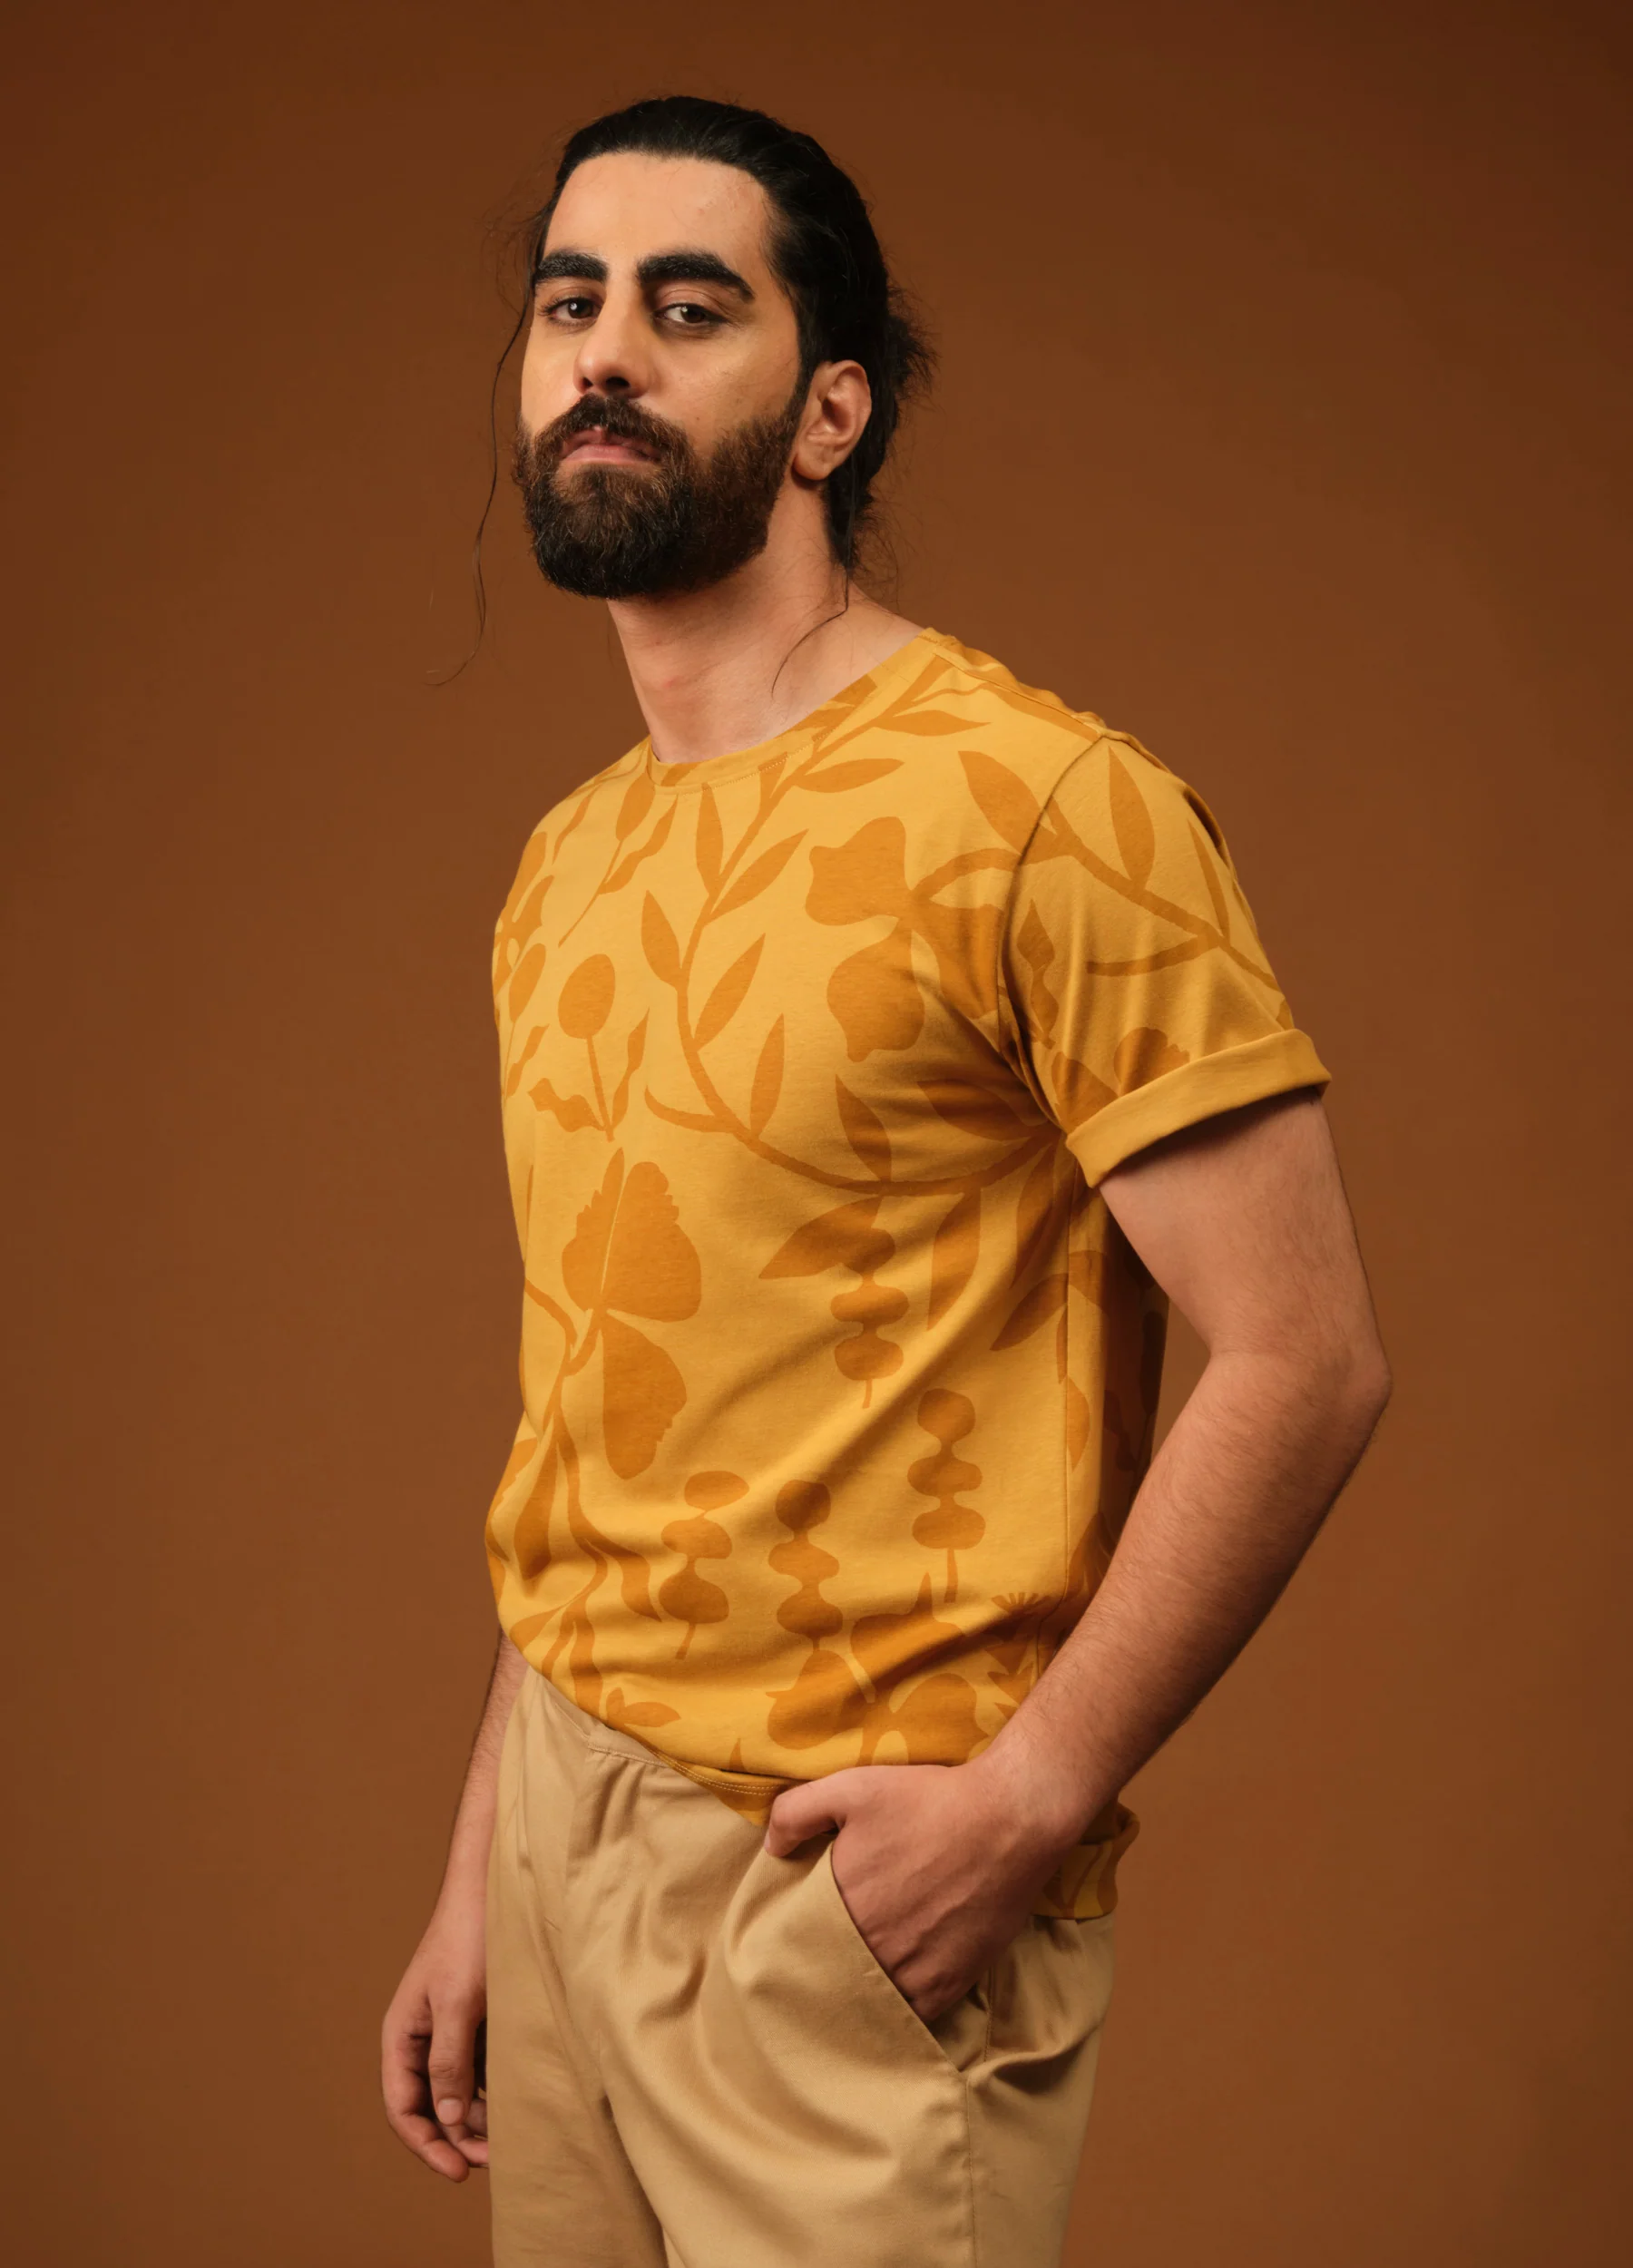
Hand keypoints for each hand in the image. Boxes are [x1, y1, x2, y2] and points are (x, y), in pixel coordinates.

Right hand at [381, 1880, 488, 2181]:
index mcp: (402, 2035)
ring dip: (477, 2120)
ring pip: (457, 2094)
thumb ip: (449, 2059)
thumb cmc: (470, 1938)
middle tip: (494, 2160)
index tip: (459, 2172)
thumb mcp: (458, 2001)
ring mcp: (449, 2032)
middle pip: (430, 2107)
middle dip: (457, 2139)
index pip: (403, 2107)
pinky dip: (492, 2092)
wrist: (495, 1889)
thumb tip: (446, 2119)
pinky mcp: (477, 2024)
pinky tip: (516, 2102)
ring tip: (510, 2137)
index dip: (427, 2145)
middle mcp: (421, 2039)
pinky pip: (479, 2071)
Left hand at [763, 1756, 1073, 2024]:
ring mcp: (913, 1972)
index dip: (792, 1943)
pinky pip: (911, 2016)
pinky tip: (890, 2001)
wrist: (1009, 1820)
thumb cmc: (930, 1801)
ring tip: (849, 1988)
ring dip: (856, 1996)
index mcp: (841, 1904)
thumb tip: (770, 1849)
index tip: (787, 1941)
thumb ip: (797, 1813)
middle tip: (816, 1967)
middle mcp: (872, 1948)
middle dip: (820, 1973)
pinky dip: (897, 2013)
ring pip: (868, 2001)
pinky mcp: (950, 1983)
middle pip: (830, 1976)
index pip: (798, 1943)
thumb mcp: (851, 1787)